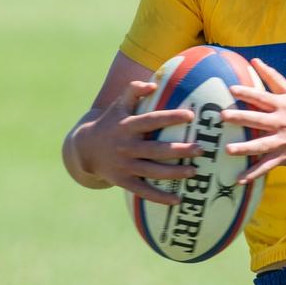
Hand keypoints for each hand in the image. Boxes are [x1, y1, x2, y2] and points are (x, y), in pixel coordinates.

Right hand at [72, 81, 202, 203]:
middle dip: (179, 150)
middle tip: (201, 149)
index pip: (152, 120)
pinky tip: (178, 200)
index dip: (171, 117)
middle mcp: (127, 147)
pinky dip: (160, 197)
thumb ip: (133, 91)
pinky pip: (144, 191)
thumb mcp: (118, 105)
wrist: (84, 149)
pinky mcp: (124, 182)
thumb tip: (152, 84)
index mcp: (128, 126)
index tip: (191, 115)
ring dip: (174, 173)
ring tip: (195, 172)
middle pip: (156, 149)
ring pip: (153, 171)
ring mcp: (125, 166)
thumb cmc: (111, 123)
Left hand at [223, 59, 285, 182]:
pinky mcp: (283, 157)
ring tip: (228, 150)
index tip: (232, 89)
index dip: (248, 93)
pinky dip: (254, 173)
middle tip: (223, 116)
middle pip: (259, 120)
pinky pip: (267, 166)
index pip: (262, 97)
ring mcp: (282, 141)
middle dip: (241, 118)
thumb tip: (255, 61)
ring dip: (245, 148)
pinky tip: (239, 179)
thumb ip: (272, 77)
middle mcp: (281, 123)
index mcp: (282, 106)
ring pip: (262, 145)